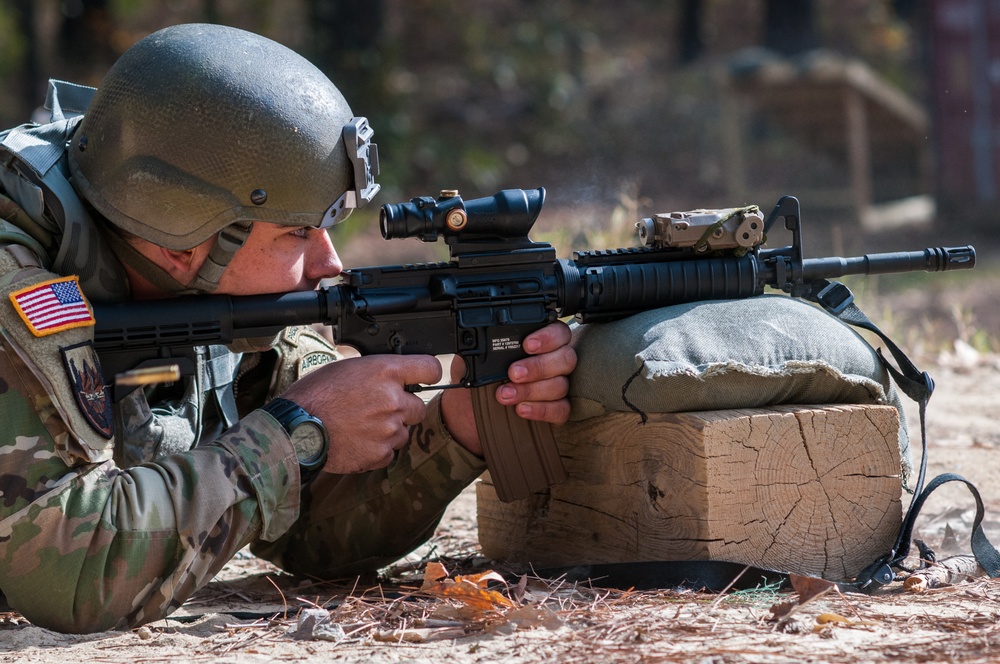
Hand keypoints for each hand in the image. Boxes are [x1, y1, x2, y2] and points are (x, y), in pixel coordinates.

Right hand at [279, 355, 441, 473]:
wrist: (295, 430)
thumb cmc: (314, 396)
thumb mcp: (347, 368)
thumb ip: (376, 373)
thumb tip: (390, 376)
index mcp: (385, 371)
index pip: (430, 368)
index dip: (428, 373)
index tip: (425, 378)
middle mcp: (393, 400)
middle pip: (419, 406)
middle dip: (403, 409)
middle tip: (378, 410)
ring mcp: (389, 429)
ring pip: (404, 431)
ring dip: (390, 430)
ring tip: (360, 426)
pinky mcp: (381, 454)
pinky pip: (390, 452)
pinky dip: (377, 449)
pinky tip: (356, 441)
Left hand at [441, 321, 576, 455]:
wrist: (471, 408)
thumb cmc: (477, 378)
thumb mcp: (474, 359)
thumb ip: (479, 349)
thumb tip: (472, 345)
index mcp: (541, 341)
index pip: (559, 333)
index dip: (548, 337)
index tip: (527, 345)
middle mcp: (554, 361)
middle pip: (565, 359)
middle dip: (538, 366)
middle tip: (513, 373)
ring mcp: (557, 385)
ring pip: (560, 385)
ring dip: (532, 390)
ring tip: (505, 394)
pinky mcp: (556, 409)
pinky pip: (562, 409)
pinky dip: (542, 409)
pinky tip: (522, 409)